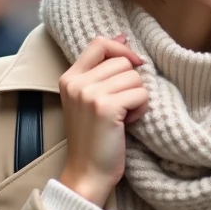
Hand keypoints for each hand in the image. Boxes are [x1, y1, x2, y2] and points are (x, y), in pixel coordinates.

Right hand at [58, 34, 148, 205]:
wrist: (87, 173)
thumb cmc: (94, 138)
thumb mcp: (91, 99)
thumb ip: (103, 69)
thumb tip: (123, 36)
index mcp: (69, 78)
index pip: (99, 43)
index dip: (122, 50)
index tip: (133, 64)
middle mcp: (76, 83)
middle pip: (123, 61)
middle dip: (132, 83)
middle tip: (122, 107)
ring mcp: (89, 94)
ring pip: (134, 77)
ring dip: (138, 98)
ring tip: (124, 117)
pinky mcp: (105, 107)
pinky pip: (140, 94)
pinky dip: (141, 110)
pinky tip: (128, 124)